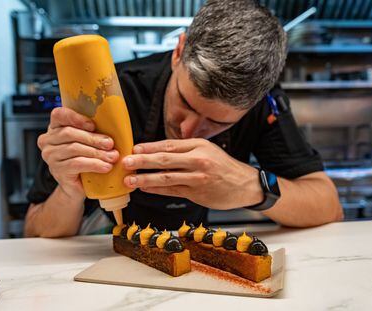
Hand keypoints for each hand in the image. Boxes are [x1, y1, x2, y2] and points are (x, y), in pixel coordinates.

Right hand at [37, 107, 118, 199]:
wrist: (81, 184)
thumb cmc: (87, 157)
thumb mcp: (89, 141)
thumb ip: (93, 130)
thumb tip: (112, 126)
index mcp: (55, 127)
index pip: (59, 115)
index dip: (76, 118)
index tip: (93, 125)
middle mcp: (48, 140)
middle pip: (69, 133)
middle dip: (93, 138)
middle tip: (110, 144)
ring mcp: (50, 156)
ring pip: (74, 149)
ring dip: (97, 152)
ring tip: (112, 157)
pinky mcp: (57, 170)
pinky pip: (76, 164)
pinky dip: (94, 164)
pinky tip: (105, 167)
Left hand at [123, 138, 262, 208]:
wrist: (245, 184)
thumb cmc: (224, 166)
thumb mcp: (208, 150)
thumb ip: (185, 150)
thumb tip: (159, 152)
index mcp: (198, 145)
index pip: (169, 145)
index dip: (149, 148)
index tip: (134, 149)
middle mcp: (198, 159)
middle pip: (165, 160)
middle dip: (142, 161)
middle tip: (126, 162)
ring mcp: (197, 177)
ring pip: (167, 177)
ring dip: (145, 179)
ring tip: (130, 180)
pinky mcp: (197, 193)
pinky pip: (173, 191)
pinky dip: (158, 190)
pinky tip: (146, 189)